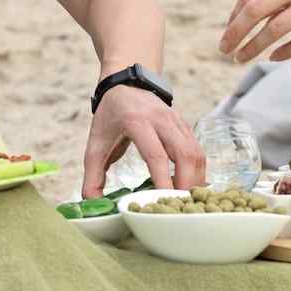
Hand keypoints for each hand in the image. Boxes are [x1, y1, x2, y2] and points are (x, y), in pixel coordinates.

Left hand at [81, 87, 203, 197]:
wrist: (126, 85)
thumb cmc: (110, 116)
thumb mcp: (95, 143)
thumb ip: (92, 174)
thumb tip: (93, 202)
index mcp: (137, 122)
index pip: (156, 154)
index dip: (163, 179)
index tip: (164, 200)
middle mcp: (161, 120)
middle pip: (184, 154)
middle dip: (186, 183)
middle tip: (179, 206)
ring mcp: (176, 121)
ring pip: (196, 152)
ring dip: (196, 179)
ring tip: (186, 200)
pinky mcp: (185, 126)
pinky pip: (197, 150)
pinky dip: (197, 171)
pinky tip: (190, 186)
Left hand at [220, 0, 290, 63]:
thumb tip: (244, 18)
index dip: (234, 17)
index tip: (228, 32)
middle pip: (254, 12)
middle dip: (234, 34)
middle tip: (224, 50)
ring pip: (273, 31)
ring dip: (253, 48)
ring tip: (241, 59)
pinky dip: (282, 53)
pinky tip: (274, 58)